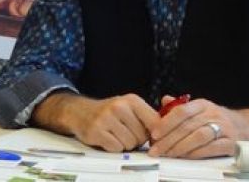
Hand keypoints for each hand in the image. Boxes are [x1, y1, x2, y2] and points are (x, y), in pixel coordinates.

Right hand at [36, 93, 159, 151]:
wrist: (80, 112)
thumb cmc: (109, 112)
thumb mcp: (129, 107)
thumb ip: (148, 117)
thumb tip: (169, 131)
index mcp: (132, 100)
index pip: (155, 122)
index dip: (155, 134)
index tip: (152, 138)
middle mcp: (119, 106)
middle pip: (142, 136)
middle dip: (136, 139)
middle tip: (125, 132)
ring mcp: (107, 118)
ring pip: (129, 144)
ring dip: (124, 144)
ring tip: (115, 134)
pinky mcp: (97, 130)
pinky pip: (116, 148)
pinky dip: (113, 147)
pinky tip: (107, 138)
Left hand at [148, 95, 239, 157]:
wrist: (245, 126)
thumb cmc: (216, 119)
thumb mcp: (198, 109)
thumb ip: (180, 107)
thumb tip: (164, 101)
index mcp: (202, 105)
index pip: (181, 111)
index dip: (166, 123)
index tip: (155, 134)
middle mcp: (213, 114)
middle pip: (188, 126)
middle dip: (169, 139)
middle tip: (157, 149)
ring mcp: (223, 128)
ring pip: (199, 137)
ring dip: (181, 147)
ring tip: (168, 154)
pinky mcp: (230, 143)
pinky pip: (212, 148)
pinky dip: (197, 153)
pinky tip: (186, 157)